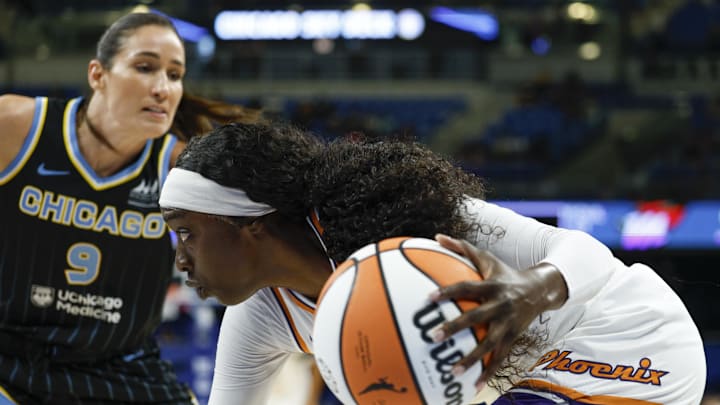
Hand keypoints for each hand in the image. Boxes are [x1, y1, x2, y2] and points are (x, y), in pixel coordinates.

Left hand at [430, 234, 567, 389]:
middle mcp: (501, 305)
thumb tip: (436, 236)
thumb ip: (461, 248)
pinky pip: (500, 358)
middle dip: (455, 327)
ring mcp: (509, 323)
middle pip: (476, 318)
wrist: (541, 289)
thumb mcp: (487, 258)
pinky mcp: (514, 337)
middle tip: (432, 336)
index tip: (429, 299)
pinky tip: (474, 386)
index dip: (448, 292)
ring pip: (489, 344)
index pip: (466, 287)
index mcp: (491, 285)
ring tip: (452, 372)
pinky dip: (489, 372)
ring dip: (471, 359)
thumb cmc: (505, 273)